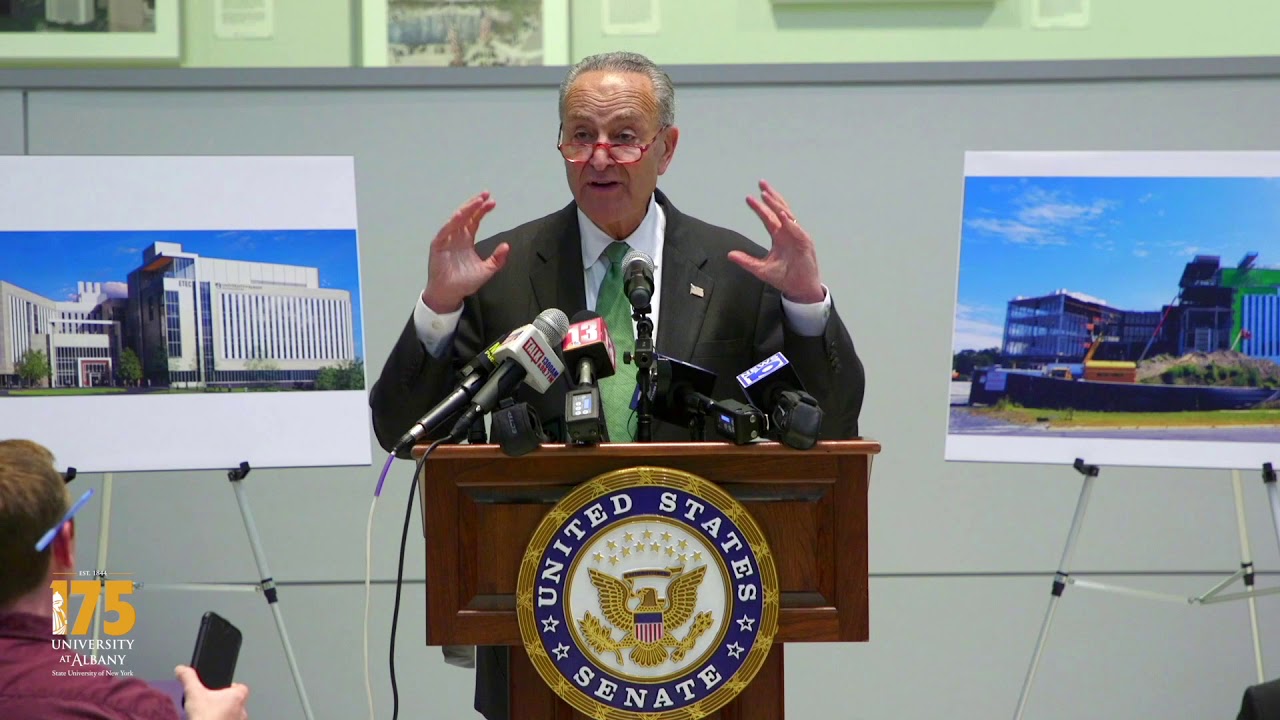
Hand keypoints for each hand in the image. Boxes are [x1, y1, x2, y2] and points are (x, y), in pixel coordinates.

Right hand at [175, 664, 248, 719]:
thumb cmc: (206, 718)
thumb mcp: (193, 694)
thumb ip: (189, 678)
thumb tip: (182, 669)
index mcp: (237, 697)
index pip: (240, 687)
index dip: (231, 686)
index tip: (221, 688)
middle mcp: (242, 711)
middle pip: (235, 702)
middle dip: (224, 702)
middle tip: (211, 703)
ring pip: (233, 715)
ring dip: (224, 715)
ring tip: (210, 716)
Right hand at [421, 192, 508, 312]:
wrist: (450, 294)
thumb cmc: (465, 282)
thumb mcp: (486, 270)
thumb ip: (497, 259)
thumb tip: (507, 245)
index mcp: (467, 239)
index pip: (474, 220)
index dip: (482, 211)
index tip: (492, 202)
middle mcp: (456, 236)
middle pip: (466, 216)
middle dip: (475, 204)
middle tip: (486, 195)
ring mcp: (446, 239)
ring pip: (456, 220)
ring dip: (466, 210)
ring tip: (476, 201)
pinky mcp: (438, 245)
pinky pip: (445, 231)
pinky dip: (452, 223)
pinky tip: (460, 215)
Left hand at [729, 180, 824, 303]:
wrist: (799, 289)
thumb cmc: (784, 277)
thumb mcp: (761, 269)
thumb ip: (746, 260)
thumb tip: (730, 254)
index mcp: (779, 236)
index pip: (768, 218)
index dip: (759, 207)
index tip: (748, 198)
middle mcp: (788, 233)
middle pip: (779, 209)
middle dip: (770, 196)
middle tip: (761, 183)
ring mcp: (798, 236)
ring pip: (787, 216)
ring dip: (778, 205)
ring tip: (768, 195)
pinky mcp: (805, 244)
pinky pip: (797, 230)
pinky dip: (790, 222)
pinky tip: (782, 215)